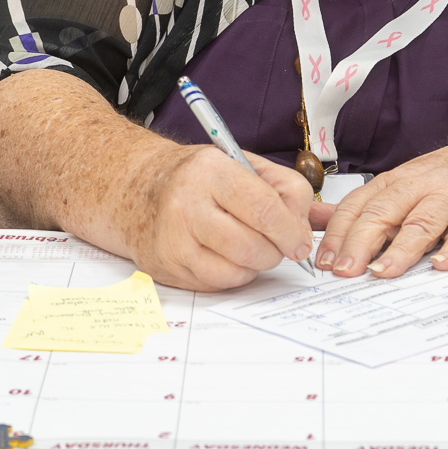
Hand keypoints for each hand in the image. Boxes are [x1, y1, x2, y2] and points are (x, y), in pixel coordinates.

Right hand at [125, 146, 314, 291]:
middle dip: (276, 251)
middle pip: (253, 246)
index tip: (299, 241)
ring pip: (238, 271)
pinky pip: (218, 283)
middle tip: (277, 243)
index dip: (291, 230)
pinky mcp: (168, 266)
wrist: (140, 188)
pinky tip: (226, 254)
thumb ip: (286, 188)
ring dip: (256, 264)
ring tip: (250, 244)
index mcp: (211, 171)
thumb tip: (307, 227)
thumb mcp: (244, 165)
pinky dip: (233, 274)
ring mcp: (174, 239)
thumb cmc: (199, 178)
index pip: (265, 208)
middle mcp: (187, 204)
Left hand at [314, 137, 447, 277]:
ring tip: (382, 272)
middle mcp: (419, 187)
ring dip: (401, 248)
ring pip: (422, 222)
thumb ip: (361, 208)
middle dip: (360, 242)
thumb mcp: (399, 187)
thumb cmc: (443, 181)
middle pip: (384, 212)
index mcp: (394, 182)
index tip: (324, 261)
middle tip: (344, 271)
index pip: (358, 206)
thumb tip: (314, 221)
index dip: (338, 233)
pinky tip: (442, 265)